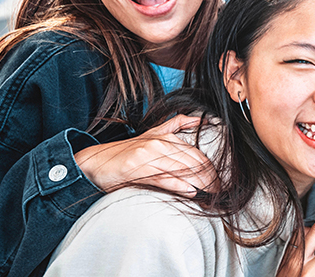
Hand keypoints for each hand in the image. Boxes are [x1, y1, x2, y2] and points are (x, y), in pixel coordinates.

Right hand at [73, 115, 214, 194]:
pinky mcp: (138, 168)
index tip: (220, 180)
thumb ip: (175, 125)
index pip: (196, 153)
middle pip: (193, 162)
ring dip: (200, 183)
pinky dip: (180, 186)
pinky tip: (191, 192)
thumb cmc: (125, 153)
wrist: (94, 162)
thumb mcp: (151, 134)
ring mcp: (148, 155)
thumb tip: (199, 119)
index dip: (211, 168)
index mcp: (164, 136)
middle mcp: (159, 143)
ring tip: (210, 194)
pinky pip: (165, 178)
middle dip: (210, 178)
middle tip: (219, 191)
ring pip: (182, 170)